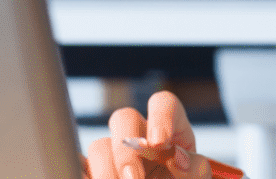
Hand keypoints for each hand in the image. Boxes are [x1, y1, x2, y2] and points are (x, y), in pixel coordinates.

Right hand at [81, 91, 212, 178]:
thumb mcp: (196, 175)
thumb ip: (195, 167)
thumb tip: (178, 158)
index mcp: (169, 126)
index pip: (163, 103)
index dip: (160, 116)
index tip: (159, 142)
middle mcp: (139, 133)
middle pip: (123, 118)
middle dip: (126, 149)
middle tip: (133, 178)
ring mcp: (114, 151)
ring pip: (99, 146)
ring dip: (106, 171)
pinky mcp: (93, 170)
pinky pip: (80, 167)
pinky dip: (85, 175)